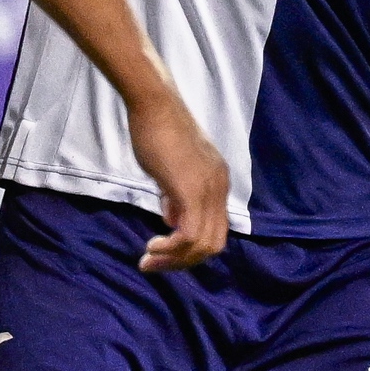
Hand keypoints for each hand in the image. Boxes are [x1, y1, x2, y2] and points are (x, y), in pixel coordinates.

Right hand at [125, 90, 231, 271]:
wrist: (154, 106)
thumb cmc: (156, 131)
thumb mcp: (169, 169)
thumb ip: (174, 196)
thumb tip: (172, 221)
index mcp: (218, 184)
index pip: (215, 229)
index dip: (191, 248)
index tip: (163, 250)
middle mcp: (220, 190)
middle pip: (214, 244)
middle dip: (183, 261)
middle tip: (155, 264)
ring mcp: (209, 191)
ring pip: (203, 245)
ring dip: (175, 260)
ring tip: (149, 260)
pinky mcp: (192, 192)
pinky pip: (189, 235)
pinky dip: (171, 249)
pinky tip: (152, 247)